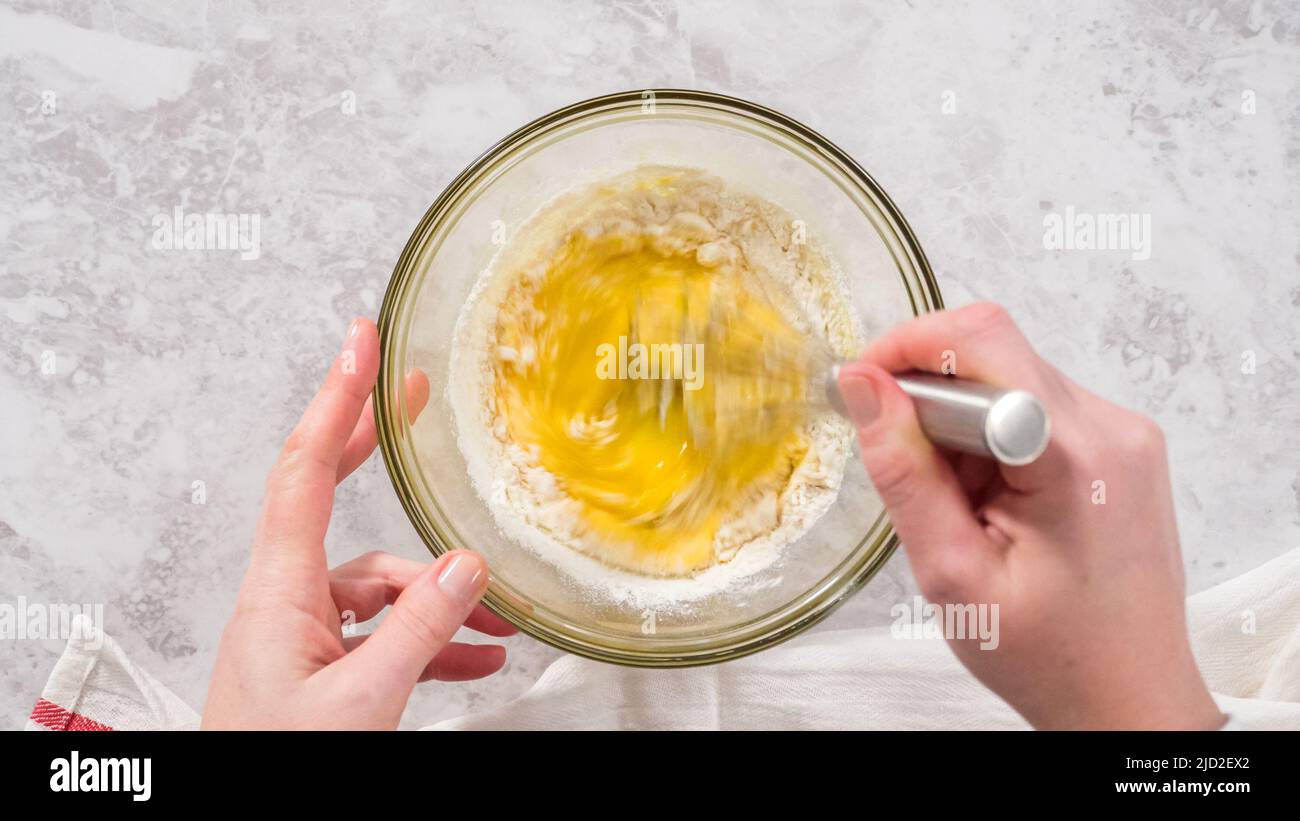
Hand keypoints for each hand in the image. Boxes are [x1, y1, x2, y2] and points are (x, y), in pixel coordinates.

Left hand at [203, 318, 515, 729]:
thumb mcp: (361, 701)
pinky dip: (432, 639)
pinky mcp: (325, 671)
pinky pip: (386, 635)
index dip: (335, 400)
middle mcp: (287, 604)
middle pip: (333, 501)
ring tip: (498, 618)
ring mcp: (306, 638)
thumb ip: (418, 629)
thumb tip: (465, 565)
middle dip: (374, 449)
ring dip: (440, 595)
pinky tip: (477, 657)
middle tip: (411, 397)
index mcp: (278, 594)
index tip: (361, 344)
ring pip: (382, 587)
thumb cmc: (280, 767)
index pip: (303, 471)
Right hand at [838, 303, 1222, 729]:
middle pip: (995, 353)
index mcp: (1074, 456)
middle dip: (931, 399)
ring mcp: (1126, 432)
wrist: (1130, 698)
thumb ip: (904, 471)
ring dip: (961, 425)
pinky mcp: (1123, 444)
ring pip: (1010, 378)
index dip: (906, 351)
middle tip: (914, 476)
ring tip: (961, 506)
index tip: (863, 397)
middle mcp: (1113, 427)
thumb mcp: (953, 573)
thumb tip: (862, 383)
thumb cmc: (1050, 655)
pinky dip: (993, 439)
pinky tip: (994, 503)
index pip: (979, 340)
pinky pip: (1035, 406)